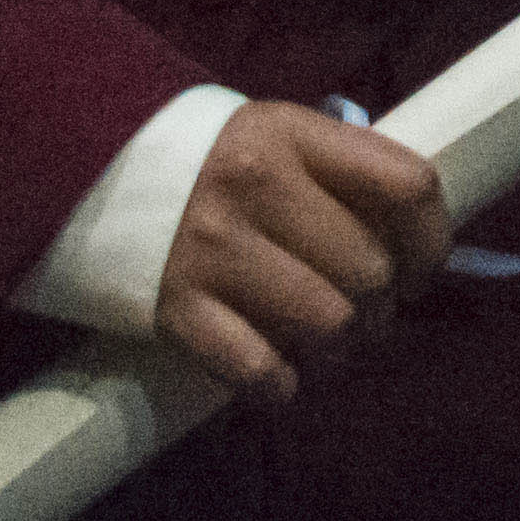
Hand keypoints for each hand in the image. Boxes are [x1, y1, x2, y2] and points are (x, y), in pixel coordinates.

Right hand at [152, 99, 452, 407]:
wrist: (88, 173)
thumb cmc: (209, 164)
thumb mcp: (276, 138)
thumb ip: (340, 173)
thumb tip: (415, 238)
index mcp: (292, 134)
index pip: (407, 186)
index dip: (432, 241)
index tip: (419, 269)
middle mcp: (256, 186)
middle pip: (370, 269)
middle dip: (382, 307)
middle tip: (365, 314)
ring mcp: (213, 249)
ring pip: (329, 323)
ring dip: (339, 349)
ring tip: (327, 345)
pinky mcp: (174, 307)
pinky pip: (257, 368)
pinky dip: (280, 386)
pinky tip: (278, 378)